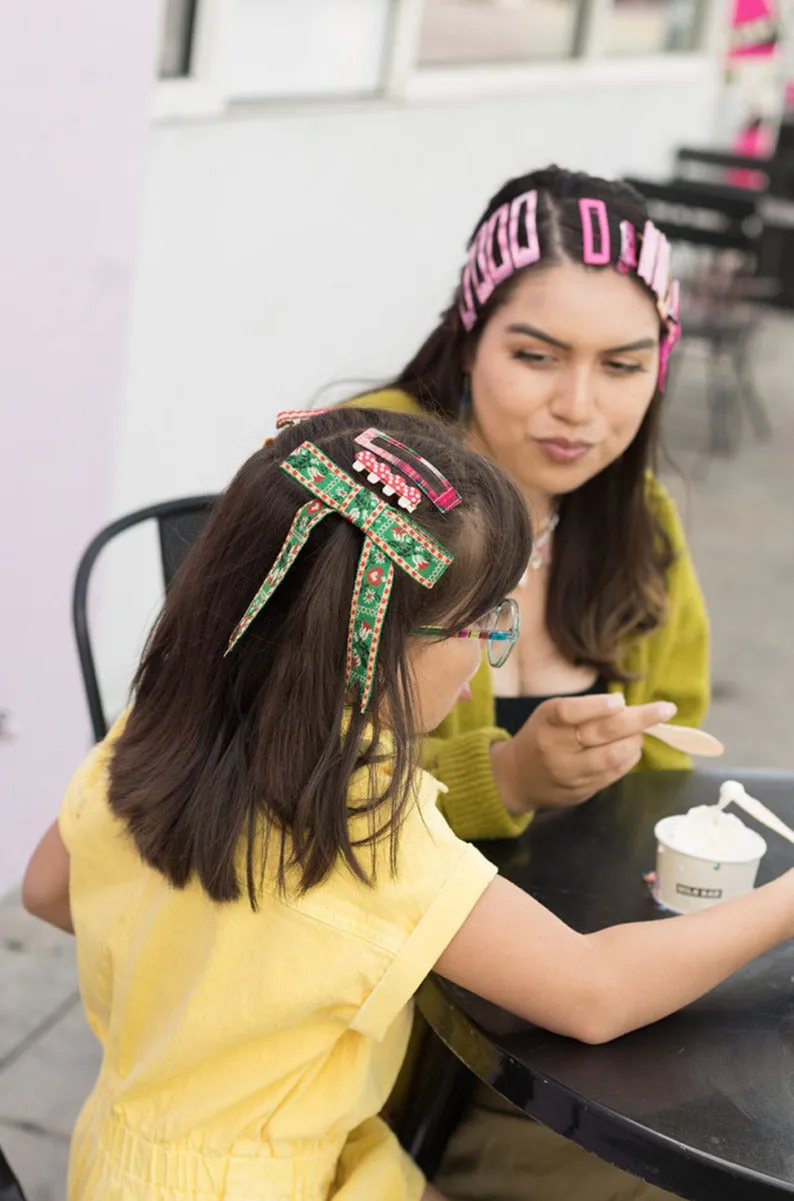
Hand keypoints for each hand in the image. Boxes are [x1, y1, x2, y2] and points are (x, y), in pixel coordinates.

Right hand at [491, 693, 677, 812]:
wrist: (515, 778)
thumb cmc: (540, 736)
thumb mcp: (549, 715)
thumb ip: (582, 710)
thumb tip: (628, 709)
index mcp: (546, 724)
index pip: (569, 712)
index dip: (596, 706)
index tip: (620, 701)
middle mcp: (556, 749)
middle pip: (600, 733)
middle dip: (637, 720)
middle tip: (665, 709)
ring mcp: (569, 774)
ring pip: (611, 757)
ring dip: (635, 741)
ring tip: (641, 731)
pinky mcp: (580, 792)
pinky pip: (613, 774)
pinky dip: (629, 758)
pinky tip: (632, 747)